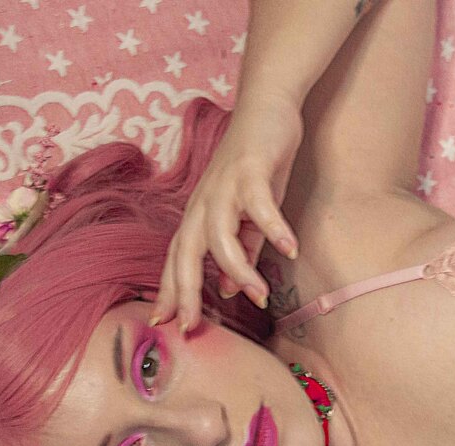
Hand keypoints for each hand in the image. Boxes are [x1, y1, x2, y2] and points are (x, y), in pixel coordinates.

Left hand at [151, 95, 303, 331]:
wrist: (267, 108)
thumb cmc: (255, 168)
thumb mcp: (247, 219)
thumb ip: (241, 253)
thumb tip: (228, 291)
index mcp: (198, 219)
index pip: (177, 262)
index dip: (171, 293)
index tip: (165, 325)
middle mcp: (203, 205)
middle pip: (186, 255)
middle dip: (185, 293)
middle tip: (190, 326)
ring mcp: (223, 187)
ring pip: (221, 238)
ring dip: (240, 271)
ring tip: (262, 296)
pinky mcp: (249, 170)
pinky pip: (259, 206)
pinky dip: (274, 228)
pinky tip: (289, 249)